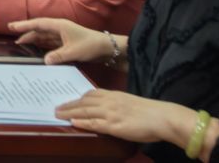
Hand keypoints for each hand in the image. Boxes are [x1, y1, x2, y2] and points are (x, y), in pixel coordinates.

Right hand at [8, 17, 107, 64]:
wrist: (106, 49)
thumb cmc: (90, 46)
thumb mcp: (74, 52)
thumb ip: (58, 56)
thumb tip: (44, 61)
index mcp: (59, 26)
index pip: (38, 24)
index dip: (24, 25)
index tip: (12, 27)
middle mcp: (59, 29)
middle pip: (39, 29)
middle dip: (26, 32)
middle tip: (12, 34)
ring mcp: (62, 36)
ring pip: (43, 36)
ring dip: (33, 39)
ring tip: (21, 44)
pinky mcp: (65, 43)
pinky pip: (49, 43)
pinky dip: (41, 46)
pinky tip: (36, 50)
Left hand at [55, 92, 201, 146]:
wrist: (163, 117)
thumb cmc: (150, 112)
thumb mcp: (130, 102)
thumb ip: (117, 104)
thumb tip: (108, 110)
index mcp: (114, 94)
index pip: (91, 93)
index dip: (77, 97)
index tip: (67, 99)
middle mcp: (110, 101)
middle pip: (84, 102)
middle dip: (68, 105)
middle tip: (55, 107)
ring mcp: (111, 113)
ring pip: (85, 111)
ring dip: (69, 112)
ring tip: (57, 114)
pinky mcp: (115, 125)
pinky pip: (94, 123)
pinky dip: (82, 122)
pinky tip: (73, 123)